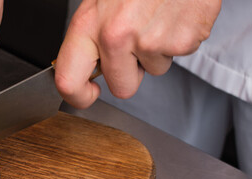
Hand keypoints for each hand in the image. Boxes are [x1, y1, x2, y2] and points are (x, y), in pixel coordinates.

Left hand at [54, 0, 220, 108]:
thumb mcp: (100, 0)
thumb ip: (89, 34)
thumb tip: (80, 66)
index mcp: (89, 24)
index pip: (68, 80)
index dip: (79, 96)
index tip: (89, 93)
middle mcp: (116, 36)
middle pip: (122, 88)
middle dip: (131, 72)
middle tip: (135, 41)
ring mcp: (152, 41)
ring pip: (154, 70)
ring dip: (156, 51)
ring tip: (156, 18)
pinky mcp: (183, 41)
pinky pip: (178, 55)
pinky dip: (178, 39)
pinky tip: (173, 15)